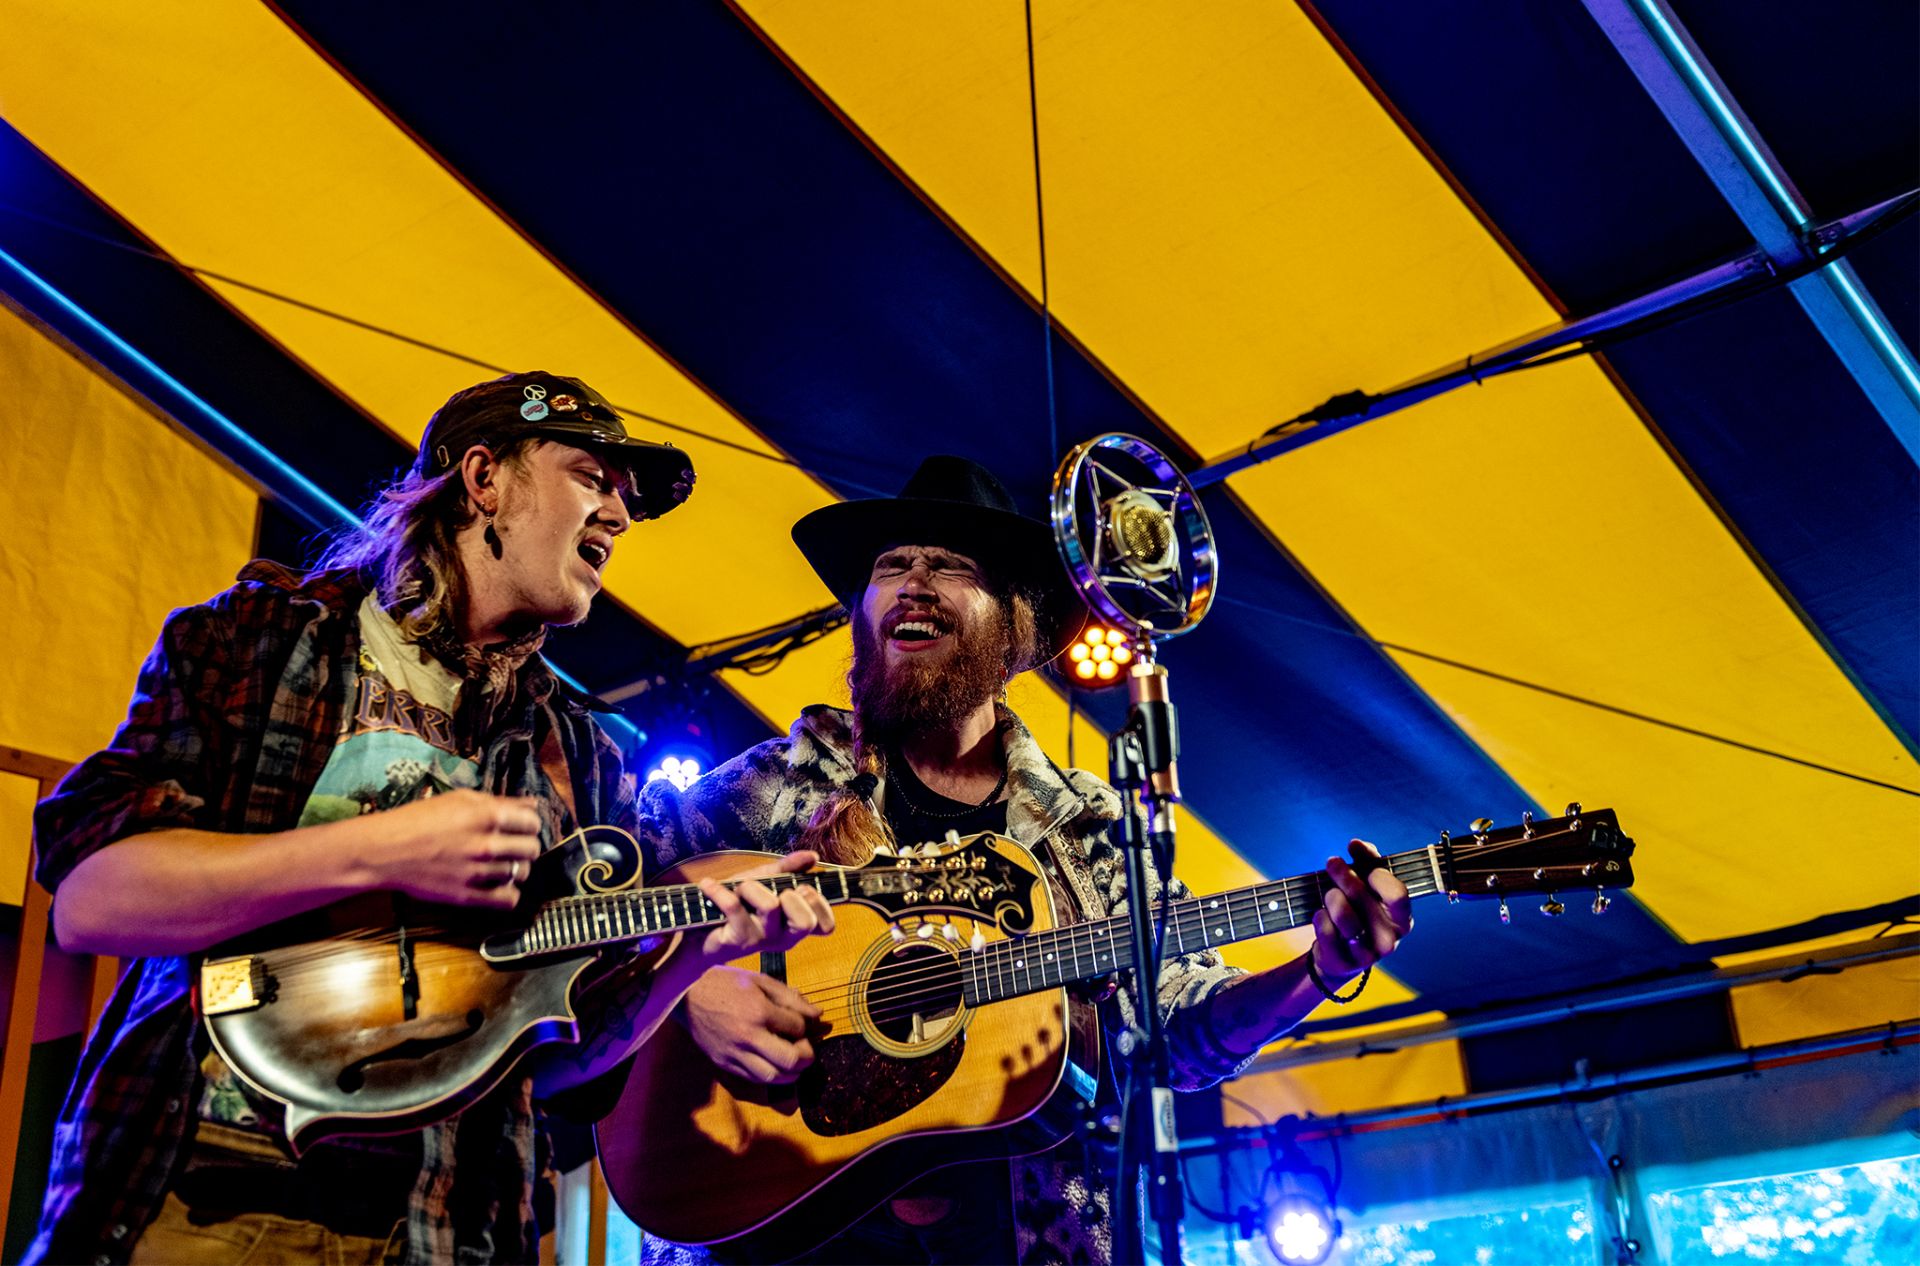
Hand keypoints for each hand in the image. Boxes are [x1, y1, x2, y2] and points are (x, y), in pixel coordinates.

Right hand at [356, 789, 543, 908]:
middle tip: (514, 845)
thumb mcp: (459, 799)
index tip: (522, 827)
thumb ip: (500, 801)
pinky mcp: (467, 896)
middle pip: (532, 849)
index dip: (530, 824)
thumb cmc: (418, 819)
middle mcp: (486, 844)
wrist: (384, 850)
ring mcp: (478, 872)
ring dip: (516, 868)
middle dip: (526, 846)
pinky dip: (509, 893)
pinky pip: (508, 900)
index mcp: (486, 816)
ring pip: (521, 873)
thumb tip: (531, 803)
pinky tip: (499, 885)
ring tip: (502, 864)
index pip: (533, 822)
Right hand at [681, 965, 823, 1083]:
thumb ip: (790, 998)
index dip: (805, 1026)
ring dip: (790, 1072)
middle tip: (806, 1048)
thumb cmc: (726, 983)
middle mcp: (748, 1036)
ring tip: (793, 1061)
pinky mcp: (724, 1063)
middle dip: (806, 1056)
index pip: (796, 1028)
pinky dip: (769, 1076)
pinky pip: (753, 1079)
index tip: (802, 1022)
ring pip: (772, 1077)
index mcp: (759, 1011)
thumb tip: (818, 1014)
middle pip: (790, 1060)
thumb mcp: (760, 981)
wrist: (687, 995)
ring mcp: (734, 1053)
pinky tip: (773, 1065)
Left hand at [692, 849, 835, 965]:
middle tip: (776, 891)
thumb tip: (813, 856)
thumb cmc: (738, 905)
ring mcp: (761, 940)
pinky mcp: (737, 940)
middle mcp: (783, 937)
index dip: (820, 905)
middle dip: (792, 896)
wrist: (699, 932)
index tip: (803, 889)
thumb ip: (789, 868)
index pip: (825, 926)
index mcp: (794, 925)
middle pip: (805, 922)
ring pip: (770, 906)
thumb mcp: (764, 881)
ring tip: (739, 888)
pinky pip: (734, 907)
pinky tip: (708, 885)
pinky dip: (719, 890)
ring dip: (752, 887)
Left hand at [1311, 839, 1412, 986]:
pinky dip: (1320, 918)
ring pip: (1345, 917)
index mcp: (1402, 919)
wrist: (1340, 953)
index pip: (1397, 894)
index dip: (1376, 872)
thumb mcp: (1368, 887)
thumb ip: (1368, 863)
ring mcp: (1368, 955)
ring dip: (1332, 897)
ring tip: (1329, 893)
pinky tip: (1320, 914)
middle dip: (1344, 876)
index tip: (1357, 854)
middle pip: (1364, 899)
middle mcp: (1389, 939)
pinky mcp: (1344, 964)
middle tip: (1333, 863)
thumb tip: (1357, 844)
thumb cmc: (1358, 911)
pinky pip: (1327, 933)